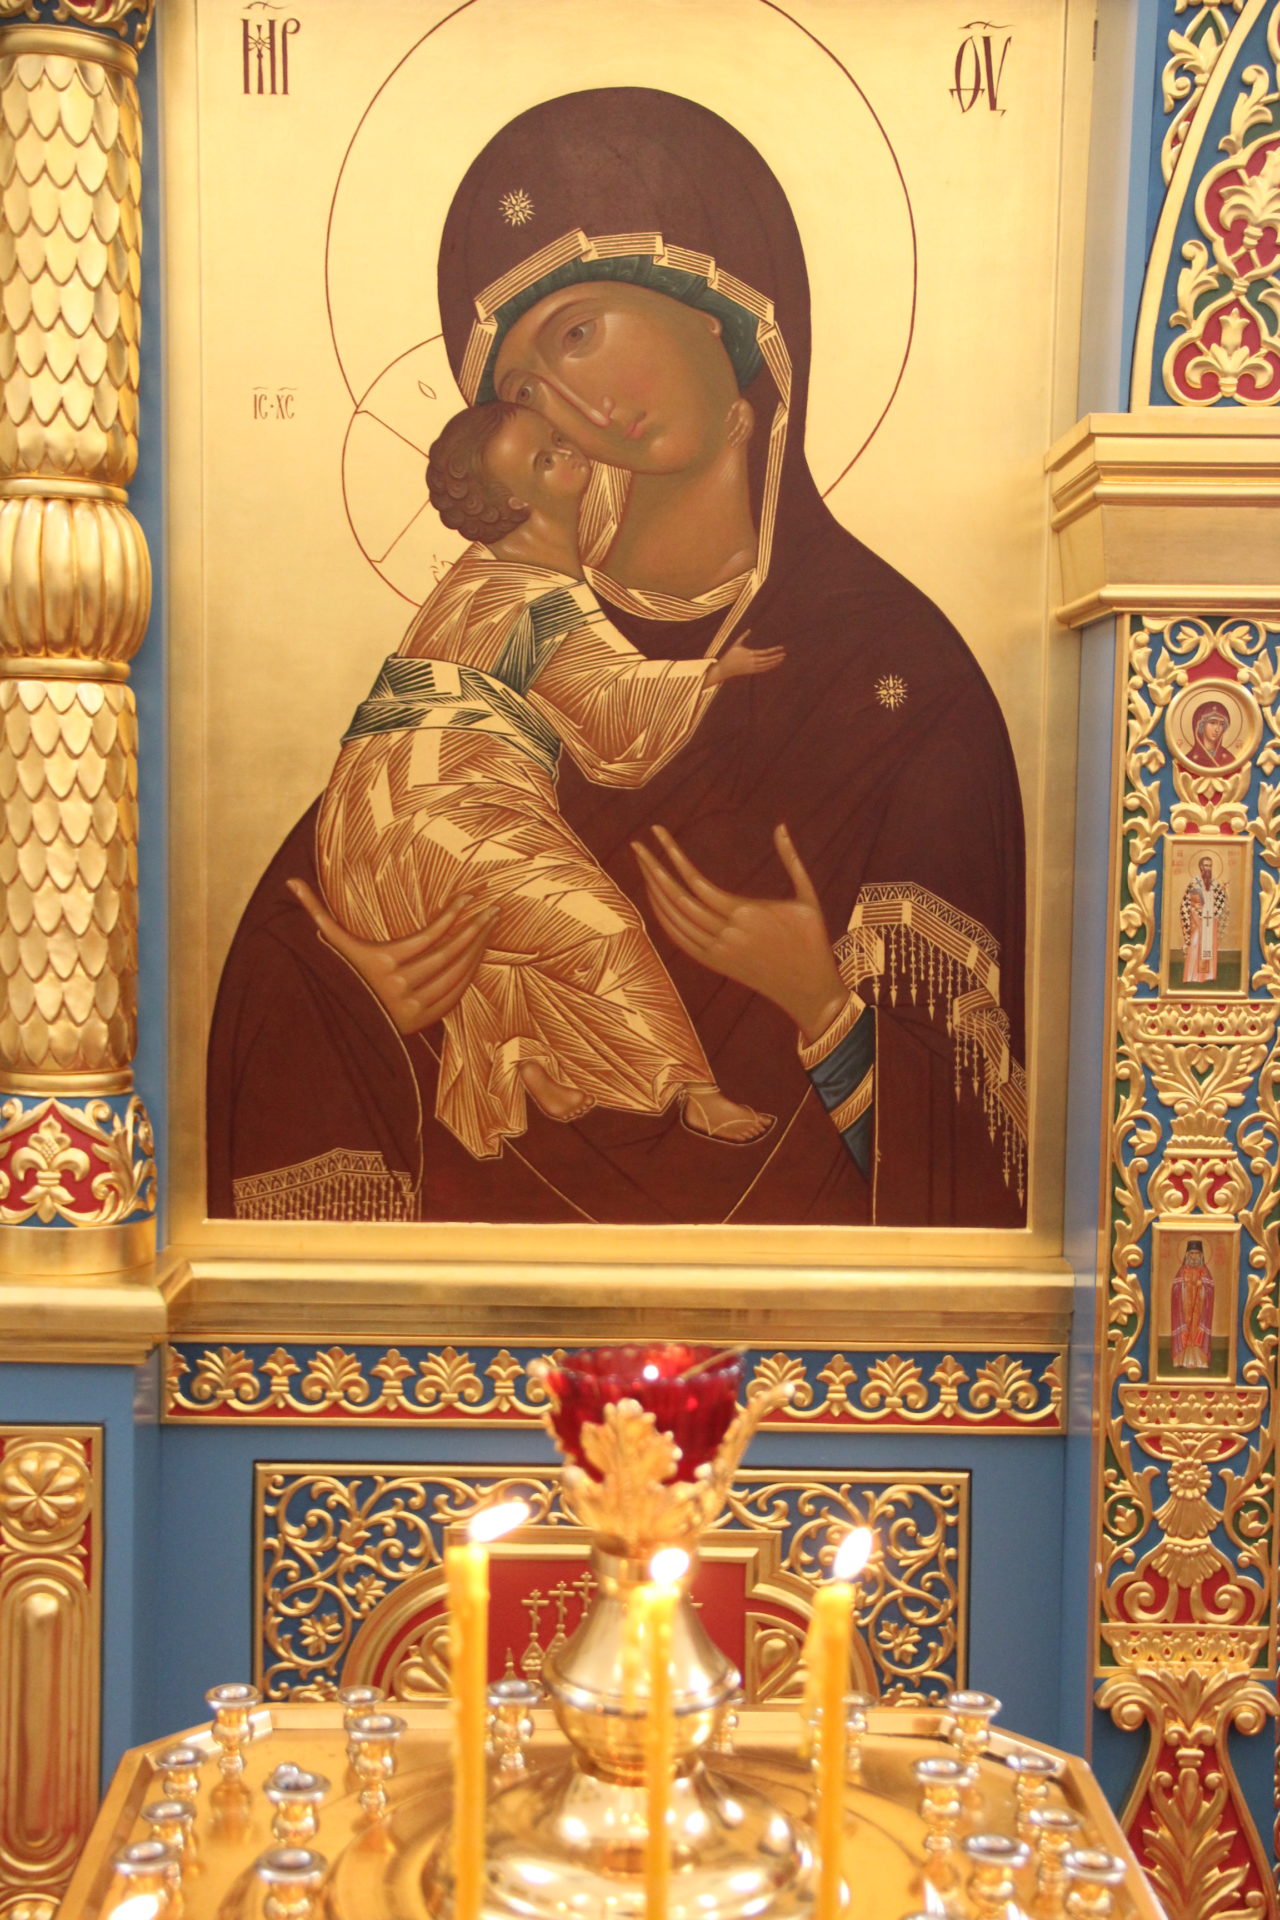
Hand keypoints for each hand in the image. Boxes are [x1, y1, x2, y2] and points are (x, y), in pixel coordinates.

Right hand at [287, 878, 495, 1035]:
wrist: (337, 1023)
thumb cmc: (337, 975)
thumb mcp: (330, 945)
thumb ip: (314, 912)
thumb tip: (291, 883)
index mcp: (382, 963)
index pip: (427, 937)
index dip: (451, 916)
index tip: (469, 898)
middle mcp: (399, 986)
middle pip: (447, 954)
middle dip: (473, 930)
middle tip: (494, 910)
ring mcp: (413, 1007)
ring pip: (455, 974)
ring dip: (476, 949)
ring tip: (490, 926)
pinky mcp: (422, 1020)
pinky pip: (455, 994)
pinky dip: (470, 973)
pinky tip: (479, 953)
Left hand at [631, 824, 848, 1042]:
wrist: (807, 989)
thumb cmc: (811, 939)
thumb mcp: (807, 896)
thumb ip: (791, 860)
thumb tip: (780, 825)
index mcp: (746, 912)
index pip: (695, 880)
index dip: (672, 856)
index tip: (658, 833)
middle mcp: (726, 932)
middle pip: (677, 898)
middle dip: (653, 870)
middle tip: (636, 846)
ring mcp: (717, 951)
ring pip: (674, 920)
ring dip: (654, 892)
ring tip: (643, 866)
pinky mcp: (715, 963)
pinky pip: (680, 940)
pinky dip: (663, 919)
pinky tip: (655, 900)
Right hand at [706, 631, 786, 684]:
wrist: (725, 669)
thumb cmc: (729, 655)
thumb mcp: (736, 644)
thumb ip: (743, 636)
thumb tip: (749, 629)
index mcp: (749, 653)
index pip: (765, 652)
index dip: (774, 650)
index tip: (781, 648)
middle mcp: (752, 661)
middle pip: (767, 660)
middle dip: (776, 657)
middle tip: (784, 654)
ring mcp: (752, 667)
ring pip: (766, 665)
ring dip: (774, 662)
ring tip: (781, 659)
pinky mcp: (751, 671)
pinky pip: (763, 669)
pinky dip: (769, 667)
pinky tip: (774, 664)